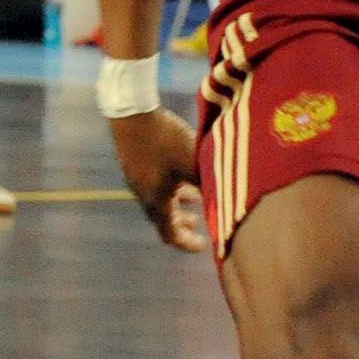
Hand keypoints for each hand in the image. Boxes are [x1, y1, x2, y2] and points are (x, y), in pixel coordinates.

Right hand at [111, 106, 206, 253]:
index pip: (169, 234)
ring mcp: (136, 178)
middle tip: (197, 225)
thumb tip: (226, 202)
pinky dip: (170, 188)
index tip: (202, 246)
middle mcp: (143, 195)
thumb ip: (208, 185)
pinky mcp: (134, 163)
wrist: (132, 113)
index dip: (186, 243)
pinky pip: (154, 184)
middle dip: (182, 224)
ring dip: (177, 204)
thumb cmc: (165, 141)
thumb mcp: (192, 164)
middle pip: (163, 218)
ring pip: (159, 200)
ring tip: (195, 198)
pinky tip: (180, 173)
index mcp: (156, 201)